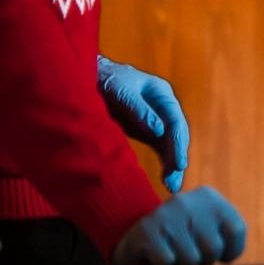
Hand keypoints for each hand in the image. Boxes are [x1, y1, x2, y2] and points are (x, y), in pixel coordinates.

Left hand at [97, 57, 189, 191]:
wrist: (85, 78)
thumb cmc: (103, 79)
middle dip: (177, 159)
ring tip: (172, 186)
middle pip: (175, 136)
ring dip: (172, 165)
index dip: (178, 144)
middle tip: (174, 183)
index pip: (175, 121)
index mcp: (162, 94)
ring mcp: (154, 120)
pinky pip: (159, 148)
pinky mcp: (144, 131)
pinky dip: (164, 162)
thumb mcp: (120, 91)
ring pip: (169, 144)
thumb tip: (160, 131)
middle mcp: (162, 108)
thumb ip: (139, 110)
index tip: (178, 164)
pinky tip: (166, 178)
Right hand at [112, 187, 246, 264]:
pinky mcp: (147, 230)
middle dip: (203, 261)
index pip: (236, 229)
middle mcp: (189, 201)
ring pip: (192, 259)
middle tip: (187, 255)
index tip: (219, 256)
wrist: (131, 242)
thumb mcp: (207, 232)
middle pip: (214, 247)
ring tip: (172, 256)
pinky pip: (168, 263)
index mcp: (209, 198)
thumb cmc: (180, 243)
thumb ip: (225, 242)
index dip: (230, 251)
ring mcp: (166, 214)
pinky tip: (156, 257)